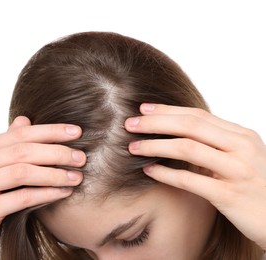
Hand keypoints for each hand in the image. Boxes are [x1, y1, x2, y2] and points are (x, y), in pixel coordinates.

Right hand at [0, 116, 84, 259]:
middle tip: (80, 158)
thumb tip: (25, 119)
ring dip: (54, 174)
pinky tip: (64, 192)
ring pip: (22, 173)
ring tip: (77, 177)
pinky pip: (21, 198)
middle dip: (56, 153)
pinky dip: (47, 193)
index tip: (77, 132)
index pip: (19, 134)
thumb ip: (10, 146)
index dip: (50, 131)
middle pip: (22, 152)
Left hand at [125, 104, 265, 249]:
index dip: (168, 111)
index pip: (198, 115)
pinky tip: (149, 170)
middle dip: (156, 123)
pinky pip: (190, 180)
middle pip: (190, 126)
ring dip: (155, 145)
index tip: (143, 109)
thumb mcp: (239, 157)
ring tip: (133, 147)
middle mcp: (241, 148)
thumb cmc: (254, 185)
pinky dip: (165, 174)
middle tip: (130, 124)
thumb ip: (214, 143)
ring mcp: (237, 170)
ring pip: (188, 148)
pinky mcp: (229, 195)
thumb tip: (175, 130)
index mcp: (241, 135)